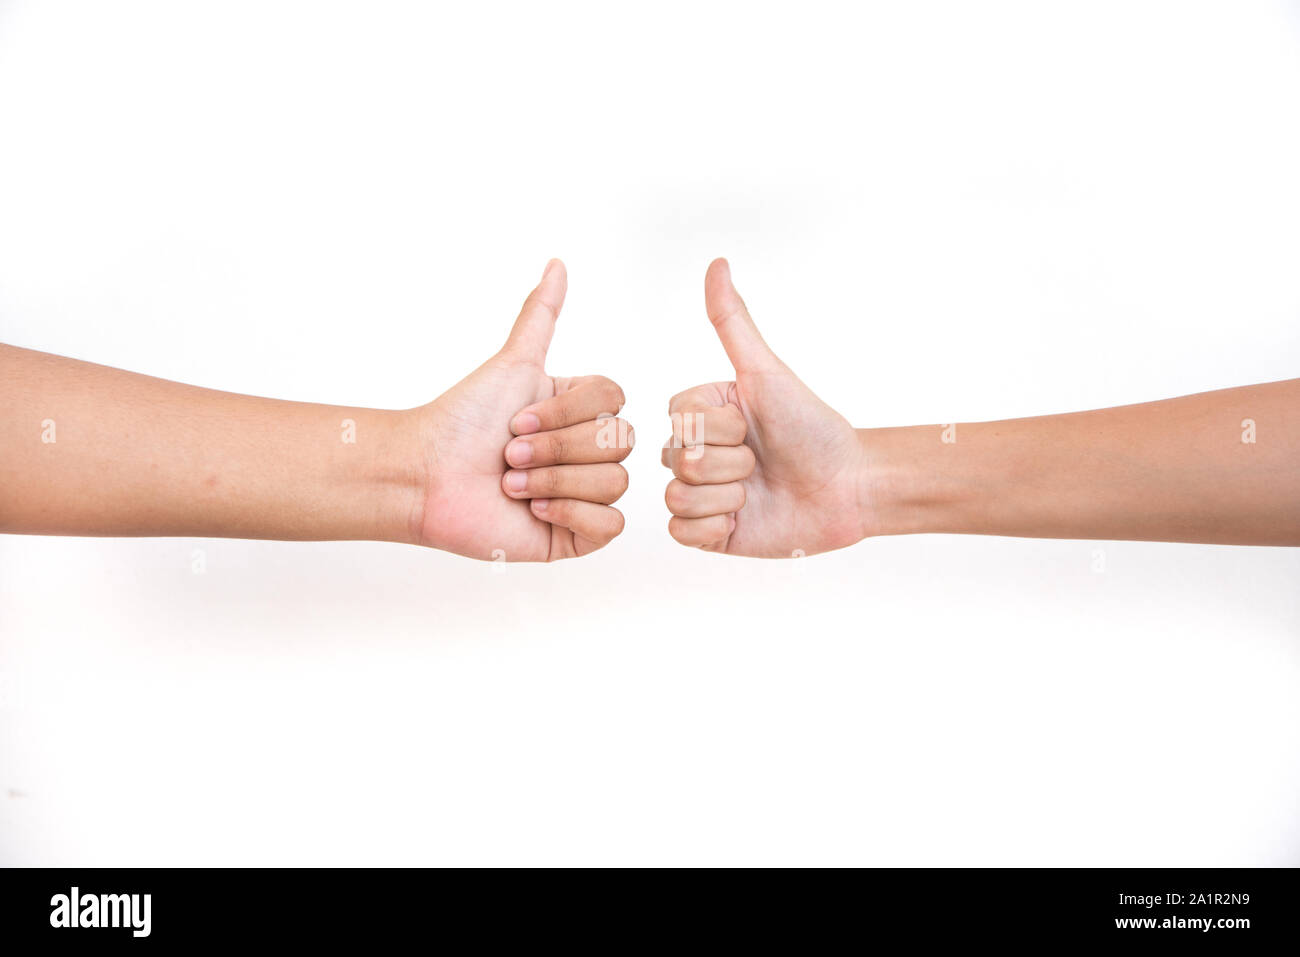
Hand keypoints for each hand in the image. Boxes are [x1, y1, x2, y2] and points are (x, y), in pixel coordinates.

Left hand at [413, 260, 633, 560]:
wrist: (427, 477)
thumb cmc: (462, 422)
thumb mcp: (510, 363)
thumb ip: (539, 316)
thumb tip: (558, 263)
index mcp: (579, 412)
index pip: (614, 399)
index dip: (566, 410)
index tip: (517, 417)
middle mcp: (587, 452)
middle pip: (620, 441)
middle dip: (556, 447)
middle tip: (508, 455)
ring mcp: (586, 495)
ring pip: (615, 481)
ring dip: (554, 480)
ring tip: (512, 484)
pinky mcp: (578, 535)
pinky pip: (610, 523)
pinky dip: (571, 511)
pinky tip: (533, 509)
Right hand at [661, 259, 870, 557]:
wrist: (848, 487)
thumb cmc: (813, 426)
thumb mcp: (767, 373)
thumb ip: (734, 323)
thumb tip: (717, 263)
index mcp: (704, 412)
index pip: (677, 417)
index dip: (717, 425)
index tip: (752, 424)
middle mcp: (698, 450)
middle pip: (676, 458)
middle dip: (728, 462)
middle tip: (762, 462)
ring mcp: (702, 493)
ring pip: (677, 496)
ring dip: (726, 495)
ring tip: (757, 491)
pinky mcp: (709, 534)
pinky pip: (682, 532)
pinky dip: (715, 526)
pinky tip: (745, 517)